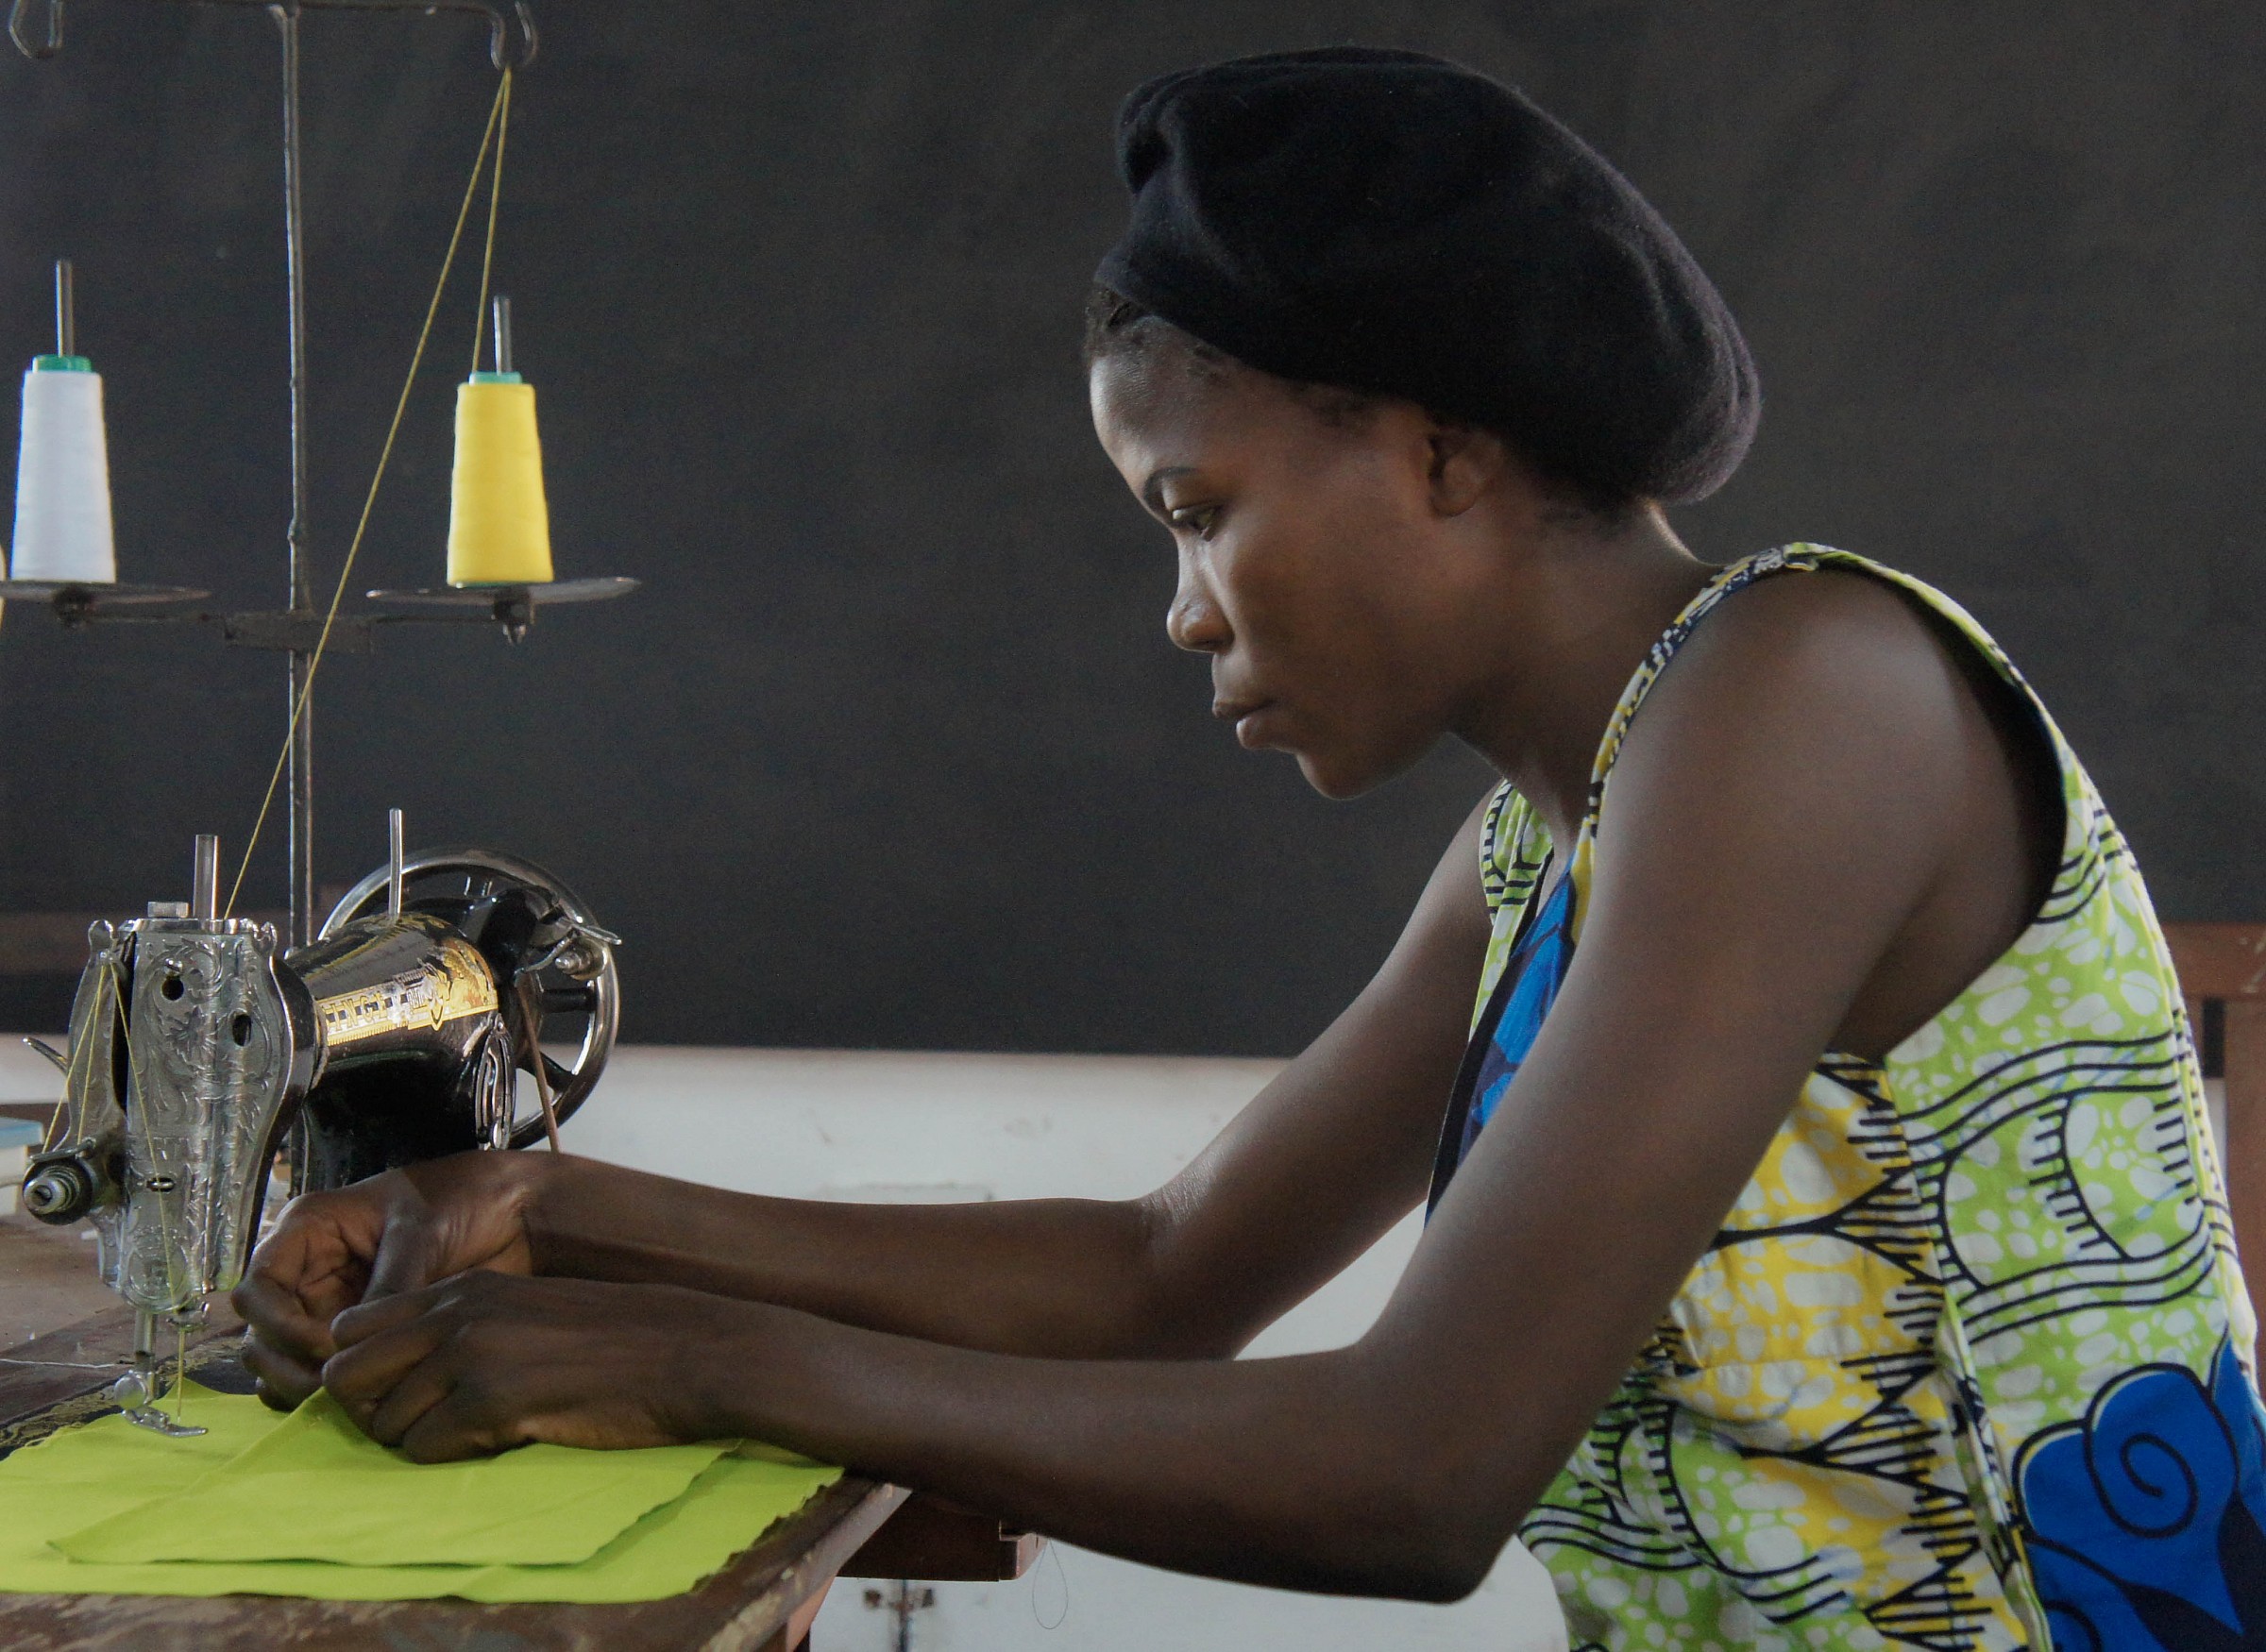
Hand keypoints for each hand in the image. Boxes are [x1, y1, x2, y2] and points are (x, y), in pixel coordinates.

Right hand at [232, 1150, 551, 1410]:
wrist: (511, 1209)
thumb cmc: (462, 1198)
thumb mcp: (418, 1233)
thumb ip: (386, 1285)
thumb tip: (355, 1345)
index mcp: (309, 1232)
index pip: (257, 1288)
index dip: (277, 1322)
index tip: (325, 1344)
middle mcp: (309, 1273)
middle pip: (261, 1335)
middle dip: (286, 1365)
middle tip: (329, 1388)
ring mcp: (329, 1307)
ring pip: (283, 1362)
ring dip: (301, 1386)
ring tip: (346, 1400)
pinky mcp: (356, 1336)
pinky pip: (321, 1373)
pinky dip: (328, 1392)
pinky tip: (363, 1399)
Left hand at [320, 1270, 746, 1459]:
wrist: (683, 1350)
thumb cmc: (616, 1339)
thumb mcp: (530, 1310)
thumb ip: (469, 1326)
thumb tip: (412, 1373)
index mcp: (464, 1288)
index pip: (353, 1326)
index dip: (363, 1369)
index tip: (398, 1392)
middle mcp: (455, 1315)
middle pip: (344, 1375)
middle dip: (369, 1411)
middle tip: (419, 1426)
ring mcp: (471, 1355)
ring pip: (382, 1421)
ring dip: (414, 1441)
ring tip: (470, 1436)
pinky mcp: (492, 1400)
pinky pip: (423, 1449)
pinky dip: (448, 1458)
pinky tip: (496, 1441)